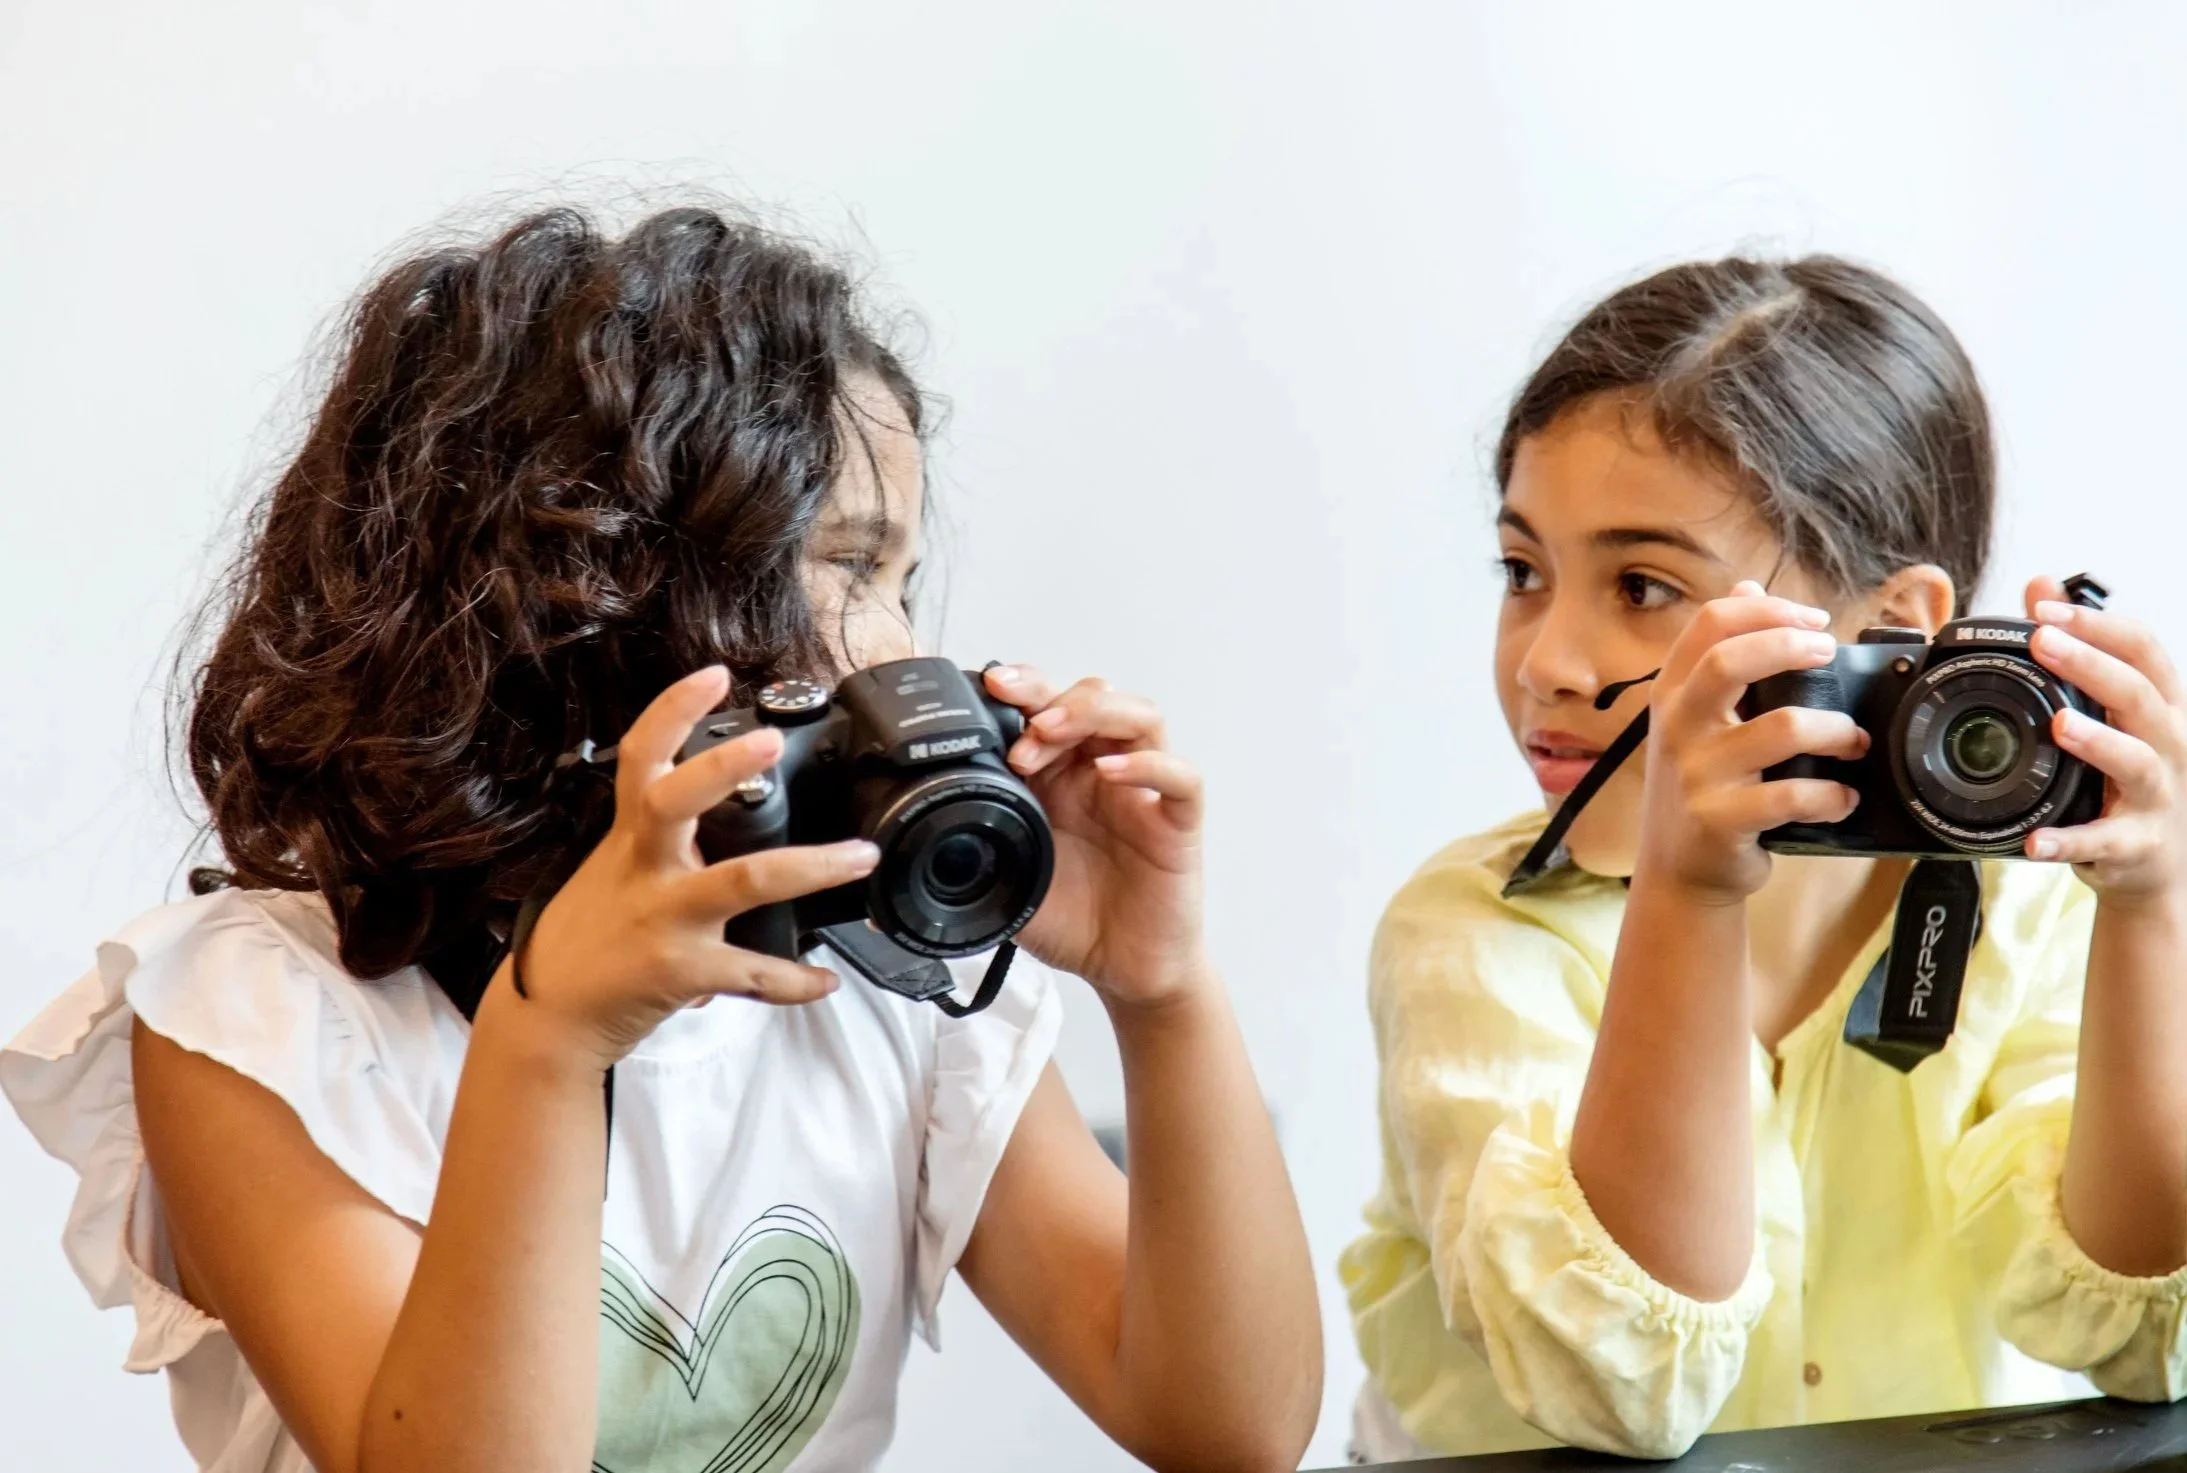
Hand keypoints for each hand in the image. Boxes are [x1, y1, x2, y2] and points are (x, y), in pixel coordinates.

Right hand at [500, 667, 883, 1067]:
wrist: (551, 1016)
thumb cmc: (589, 937)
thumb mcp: (613, 870)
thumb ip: (661, 837)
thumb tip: (713, 811)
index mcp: (630, 837)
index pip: (640, 756)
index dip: (672, 710)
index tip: (713, 675)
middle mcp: (645, 869)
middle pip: (674, 800)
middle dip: (720, 767)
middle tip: (771, 740)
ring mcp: (664, 918)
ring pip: (742, 882)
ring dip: (811, 867)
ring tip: (861, 856)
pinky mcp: (681, 971)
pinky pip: (752, 972)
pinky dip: (794, 980)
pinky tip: (825, 979)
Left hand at [983, 665, 1208, 1009]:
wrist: (1123, 969)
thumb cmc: (1076, 920)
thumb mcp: (1008, 883)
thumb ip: (968, 859)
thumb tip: (897, 865)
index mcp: (1058, 779)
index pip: (1045, 711)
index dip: (1021, 691)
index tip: (988, 687)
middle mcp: (1102, 775)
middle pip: (1091, 699)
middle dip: (1049, 696)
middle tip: (1018, 720)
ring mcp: (1143, 793)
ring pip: (1140, 718)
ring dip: (1092, 712)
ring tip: (1053, 730)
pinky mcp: (1179, 823)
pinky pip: (1181, 779)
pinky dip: (1150, 764)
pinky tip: (1113, 771)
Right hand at [1637, 581, 1869, 903]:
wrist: (1678, 871)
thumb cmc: (1701, 785)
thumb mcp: (1695, 717)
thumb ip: (1719, 656)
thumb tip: (1745, 586)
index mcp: (1672, 693)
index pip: (1710, 623)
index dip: (1767, 609)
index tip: (1813, 620)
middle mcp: (1677, 728)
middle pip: (1729, 661)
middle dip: (1792, 646)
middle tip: (1830, 654)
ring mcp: (1696, 774)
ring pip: (1781, 729)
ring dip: (1835, 729)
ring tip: (1855, 741)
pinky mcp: (1720, 820)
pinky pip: (1791, 797)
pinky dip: (1831, 796)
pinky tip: (1843, 797)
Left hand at [2023, 576, 2186, 909]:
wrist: (2159, 863)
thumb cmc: (2131, 774)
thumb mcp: (2113, 709)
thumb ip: (2080, 648)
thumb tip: (2042, 585)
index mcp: (2162, 706)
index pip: (2144, 650)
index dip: (2098, 624)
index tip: (2046, 609)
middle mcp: (2169, 744)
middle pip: (2140, 695)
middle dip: (2092, 664)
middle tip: (2043, 641)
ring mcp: (2157, 794)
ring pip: (2135, 761)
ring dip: (2098, 742)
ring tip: (2060, 725)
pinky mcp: (2136, 844)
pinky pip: (2102, 841)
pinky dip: (2069, 840)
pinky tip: (2037, 840)